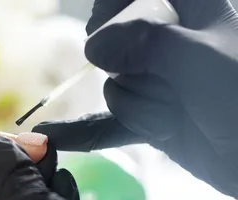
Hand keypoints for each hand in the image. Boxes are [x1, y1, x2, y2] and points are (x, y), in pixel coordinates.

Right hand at [37, 0, 237, 198]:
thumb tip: (92, 48)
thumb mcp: (200, 59)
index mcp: (196, 11)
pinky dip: (84, 131)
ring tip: (179, 117)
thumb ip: (144, 41)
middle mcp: (172, 44)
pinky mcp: (154, 119)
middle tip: (168, 82)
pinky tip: (52, 135)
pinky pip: (109, 123)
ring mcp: (160, 84)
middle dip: (133, 70)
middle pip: (119, 45)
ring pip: (116, 88)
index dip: (115, 7)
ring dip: (141, 108)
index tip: (101, 23)